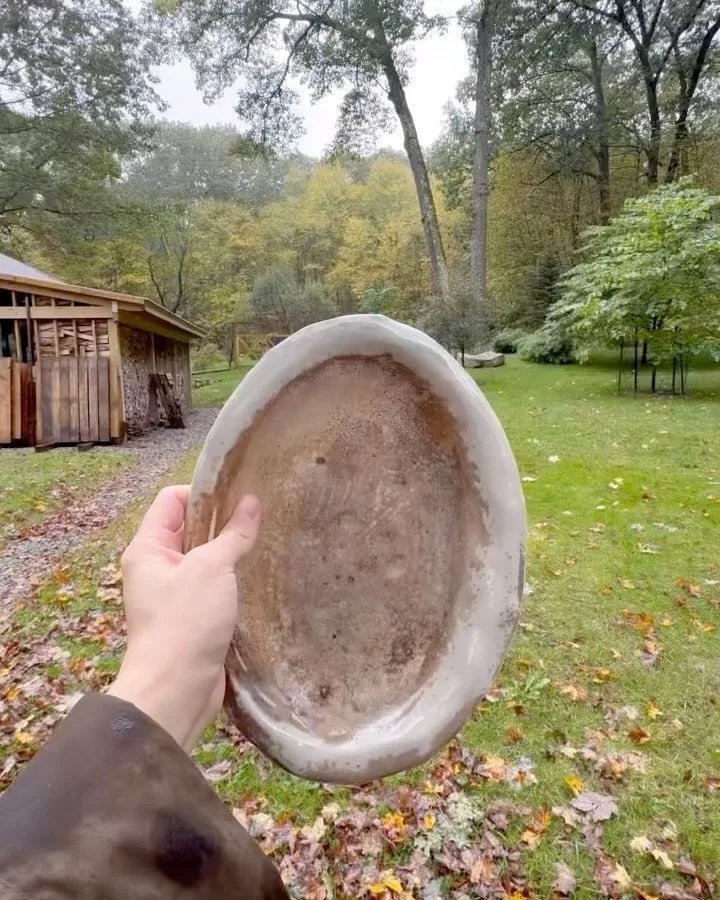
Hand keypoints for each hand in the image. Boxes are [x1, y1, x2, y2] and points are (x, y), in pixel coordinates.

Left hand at [108, 485, 259, 750]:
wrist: (176, 690)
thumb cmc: (186, 621)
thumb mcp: (212, 568)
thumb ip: (233, 533)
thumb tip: (252, 501)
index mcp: (148, 548)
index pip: (172, 500)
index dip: (204, 493)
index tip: (239, 497)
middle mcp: (156, 567)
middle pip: (190, 528)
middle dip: (222, 521)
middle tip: (260, 517)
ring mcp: (173, 594)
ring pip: (204, 559)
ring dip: (230, 552)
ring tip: (264, 544)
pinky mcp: (191, 618)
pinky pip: (212, 587)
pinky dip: (232, 580)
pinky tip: (258, 577)